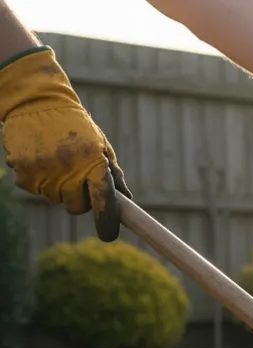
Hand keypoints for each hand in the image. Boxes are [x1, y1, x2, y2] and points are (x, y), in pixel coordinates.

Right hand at [0, 47, 130, 241]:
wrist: (37, 103)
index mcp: (93, 162)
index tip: (108, 234)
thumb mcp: (100, 145)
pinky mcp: (21, 171)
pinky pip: (33, 189)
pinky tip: (39, 158)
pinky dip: (37, 179)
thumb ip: (113, 174)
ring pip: (54, 198)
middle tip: (77, 179)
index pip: (103, 200)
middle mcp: (68, 169)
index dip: (107, 220)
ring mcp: (43, 171)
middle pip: (76, 207)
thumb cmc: (76, 127)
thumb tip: (126, 201)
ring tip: (57, 161)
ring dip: (57, 187)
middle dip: (80, 199)